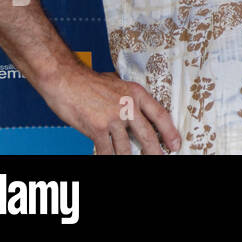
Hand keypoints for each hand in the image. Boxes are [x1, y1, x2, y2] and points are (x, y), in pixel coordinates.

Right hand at [46, 63, 180, 154]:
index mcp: (136, 93)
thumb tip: (136, 110)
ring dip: (129, 158)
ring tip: (132, 162)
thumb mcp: (117, 83)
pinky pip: (106, 150)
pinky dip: (109, 157)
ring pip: (126, 147)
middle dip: (155, 151)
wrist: (66, 79)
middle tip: (161, 159)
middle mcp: (128, 106)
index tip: (176, 143)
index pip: (159, 115)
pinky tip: (111, 159)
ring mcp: (113, 118)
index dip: (169, 131)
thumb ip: (128, 98)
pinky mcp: (97, 128)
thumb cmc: (89, 82)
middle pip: (147, 135)